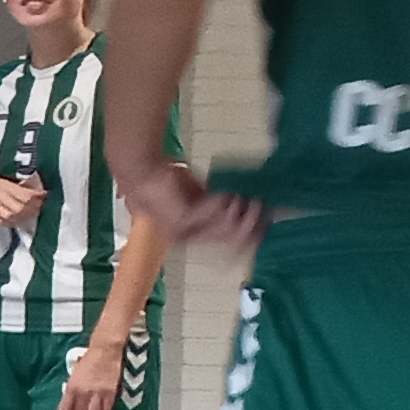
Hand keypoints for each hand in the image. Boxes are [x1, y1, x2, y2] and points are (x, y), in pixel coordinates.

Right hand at [0, 176, 43, 235]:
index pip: (22, 194)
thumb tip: (38, 191)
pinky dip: (13, 221)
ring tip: (33, 213)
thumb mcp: (4, 178)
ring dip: (24, 216)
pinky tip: (20, 219)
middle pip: (18, 207)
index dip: (35, 196)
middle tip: (41, 206)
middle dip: (32, 208)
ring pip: (11, 216)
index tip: (45, 194)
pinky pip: (2, 221)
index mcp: (1, 184)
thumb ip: (19, 185)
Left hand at [58, 342, 120, 409]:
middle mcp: (84, 393)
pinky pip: (106, 409)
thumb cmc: (87, 361)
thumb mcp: (73, 376)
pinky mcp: (111, 393)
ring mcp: (98, 394)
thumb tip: (72, 404)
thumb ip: (72, 390)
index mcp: (71, 388)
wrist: (104, 351)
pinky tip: (101, 407)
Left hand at [118, 158, 267, 248]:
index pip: (227, 240)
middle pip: (230, 239)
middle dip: (250, 223)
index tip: (267, 220)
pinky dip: (222, 203)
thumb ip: (214, 202)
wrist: (142, 169)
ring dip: (239, 212)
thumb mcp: (196, 193)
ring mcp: (184, 230)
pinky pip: (213, 214)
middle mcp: (189, 236)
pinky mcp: (182, 219)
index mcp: (193, 233)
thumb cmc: (166, 178)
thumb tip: (242, 202)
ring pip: (224, 228)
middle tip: (261, 206)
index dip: (249, 232)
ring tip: (245, 197)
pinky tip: (225, 194)